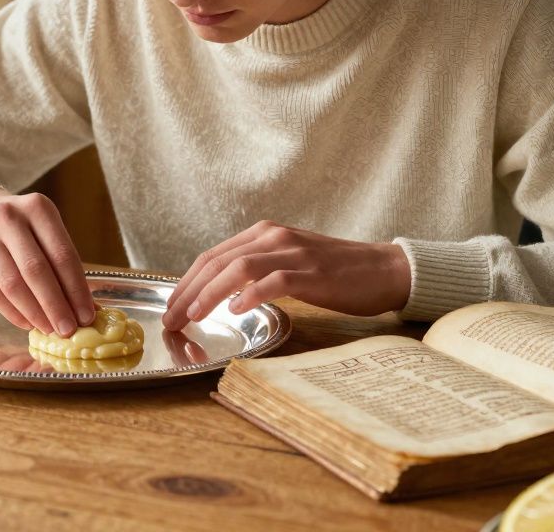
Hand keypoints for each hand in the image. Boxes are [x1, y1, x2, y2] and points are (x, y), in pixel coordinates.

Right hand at [0, 185, 95, 336]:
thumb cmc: (20, 227)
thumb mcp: (43, 230)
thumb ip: (62, 264)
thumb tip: (86, 309)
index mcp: (37, 208)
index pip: (62, 254)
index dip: (76, 289)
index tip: (86, 315)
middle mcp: (8, 217)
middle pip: (36, 270)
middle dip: (56, 305)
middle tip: (69, 330)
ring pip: (13, 284)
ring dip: (34, 313)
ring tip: (49, 329)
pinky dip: (13, 313)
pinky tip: (27, 323)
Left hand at [161, 220, 411, 330]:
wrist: (383, 269)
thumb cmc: (333, 273)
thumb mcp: (287, 263)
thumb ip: (256, 269)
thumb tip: (219, 293)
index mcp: (264, 233)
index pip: (212, 256)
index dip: (186, 282)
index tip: (170, 308)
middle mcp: (274, 237)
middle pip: (217, 261)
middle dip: (188, 292)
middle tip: (171, 319)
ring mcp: (293, 253)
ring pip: (239, 269)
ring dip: (210, 294)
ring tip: (194, 317)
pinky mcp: (312, 273)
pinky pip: (274, 281)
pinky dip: (251, 294)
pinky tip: (236, 310)